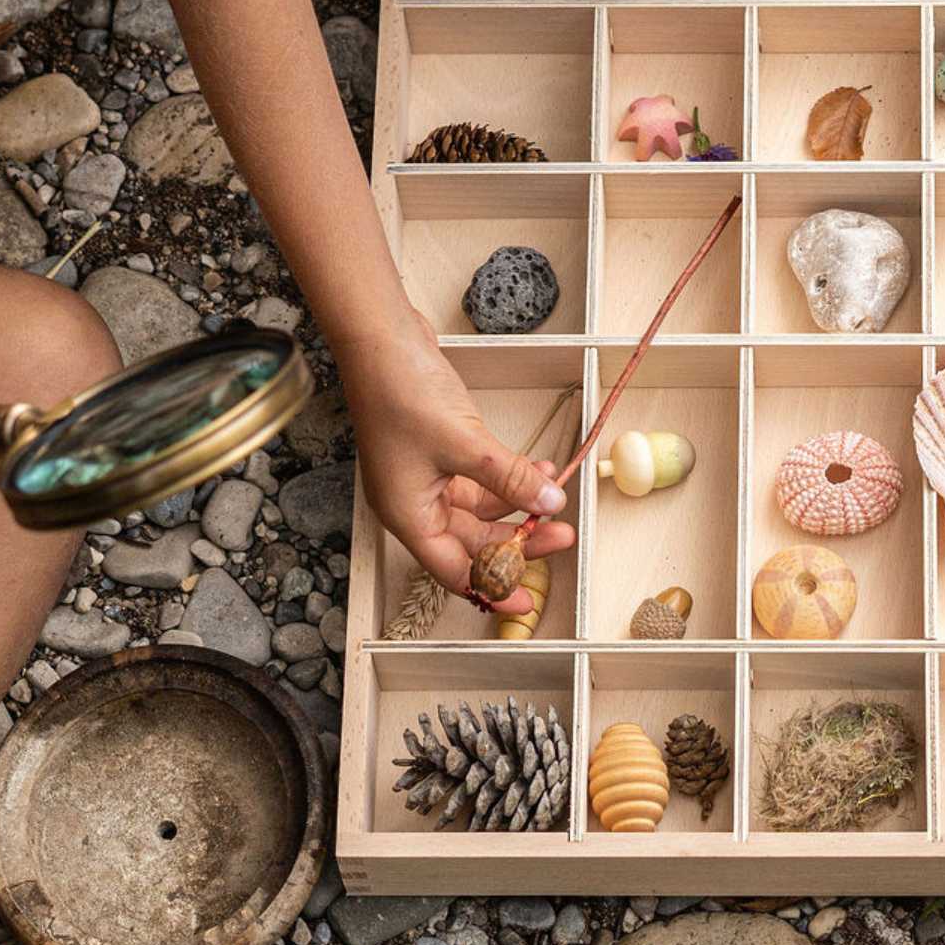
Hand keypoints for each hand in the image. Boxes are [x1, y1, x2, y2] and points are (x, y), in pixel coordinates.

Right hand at [346, 318, 575, 612]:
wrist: (381, 340)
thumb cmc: (403, 394)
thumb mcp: (465, 444)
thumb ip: (511, 478)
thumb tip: (552, 504)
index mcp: (409, 517)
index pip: (455, 572)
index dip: (493, 590)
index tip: (528, 604)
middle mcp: (415, 503)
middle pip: (472, 541)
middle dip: (518, 541)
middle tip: (563, 535)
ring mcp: (425, 476)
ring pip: (480, 509)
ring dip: (519, 504)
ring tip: (557, 495)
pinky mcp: (438, 450)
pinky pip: (480, 478)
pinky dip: (508, 477)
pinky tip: (539, 466)